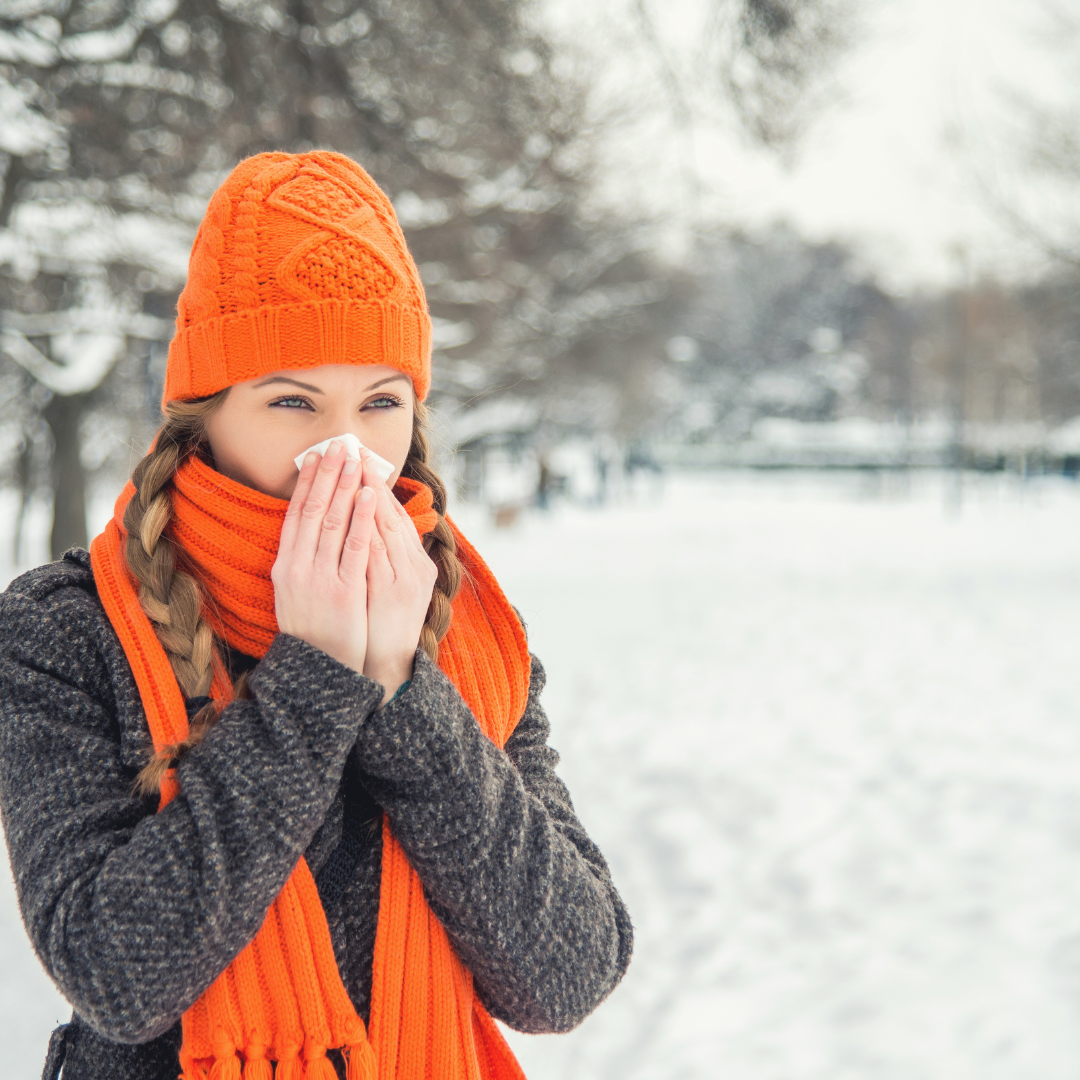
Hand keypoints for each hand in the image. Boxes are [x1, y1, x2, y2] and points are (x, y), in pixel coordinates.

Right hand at [271, 441, 376, 672]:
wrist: (318, 670)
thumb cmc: (313, 631)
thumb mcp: (294, 594)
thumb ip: (300, 562)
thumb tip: (308, 529)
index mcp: (284, 566)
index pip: (295, 514)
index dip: (307, 483)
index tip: (316, 457)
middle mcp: (297, 567)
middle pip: (314, 510)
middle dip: (328, 474)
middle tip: (339, 445)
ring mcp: (320, 578)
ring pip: (334, 522)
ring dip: (346, 487)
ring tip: (356, 460)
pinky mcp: (344, 590)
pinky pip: (355, 546)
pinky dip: (362, 518)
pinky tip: (369, 495)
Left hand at [362, 457, 438, 702]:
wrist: (387, 666)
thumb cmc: (384, 625)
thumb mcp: (390, 586)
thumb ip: (386, 556)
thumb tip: (371, 524)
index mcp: (414, 562)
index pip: (393, 514)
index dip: (375, 483)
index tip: (359, 456)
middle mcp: (415, 566)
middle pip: (390, 513)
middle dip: (369, 480)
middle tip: (353, 449)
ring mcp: (406, 578)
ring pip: (386, 528)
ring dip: (368, 495)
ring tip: (353, 466)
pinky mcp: (393, 592)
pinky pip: (378, 554)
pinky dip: (369, 529)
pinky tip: (360, 507)